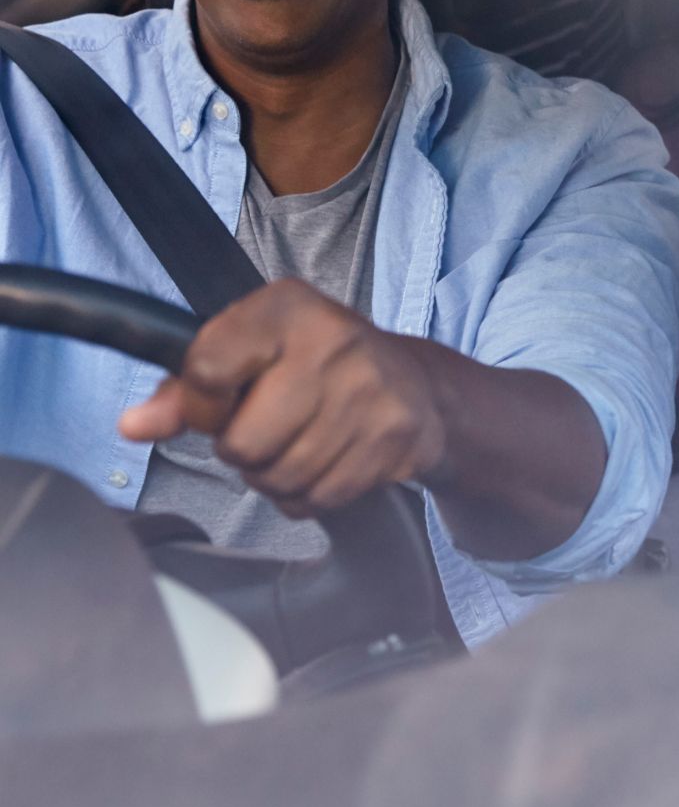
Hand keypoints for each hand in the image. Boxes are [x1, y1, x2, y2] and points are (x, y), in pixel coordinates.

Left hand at [118, 279, 444, 516]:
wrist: (418, 385)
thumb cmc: (318, 365)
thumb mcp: (253, 351)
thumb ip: (186, 387)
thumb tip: (133, 426)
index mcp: (287, 308)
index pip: (205, 370)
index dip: (201, 405)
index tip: (221, 403)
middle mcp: (333, 342)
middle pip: (241, 443)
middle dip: (243, 450)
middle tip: (267, 428)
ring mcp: (368, 392)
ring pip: (277, 478)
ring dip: (275, 476)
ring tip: (298, 444)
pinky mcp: (393, 439)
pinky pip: (316, 498)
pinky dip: (309, 494)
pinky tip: (326, 461)